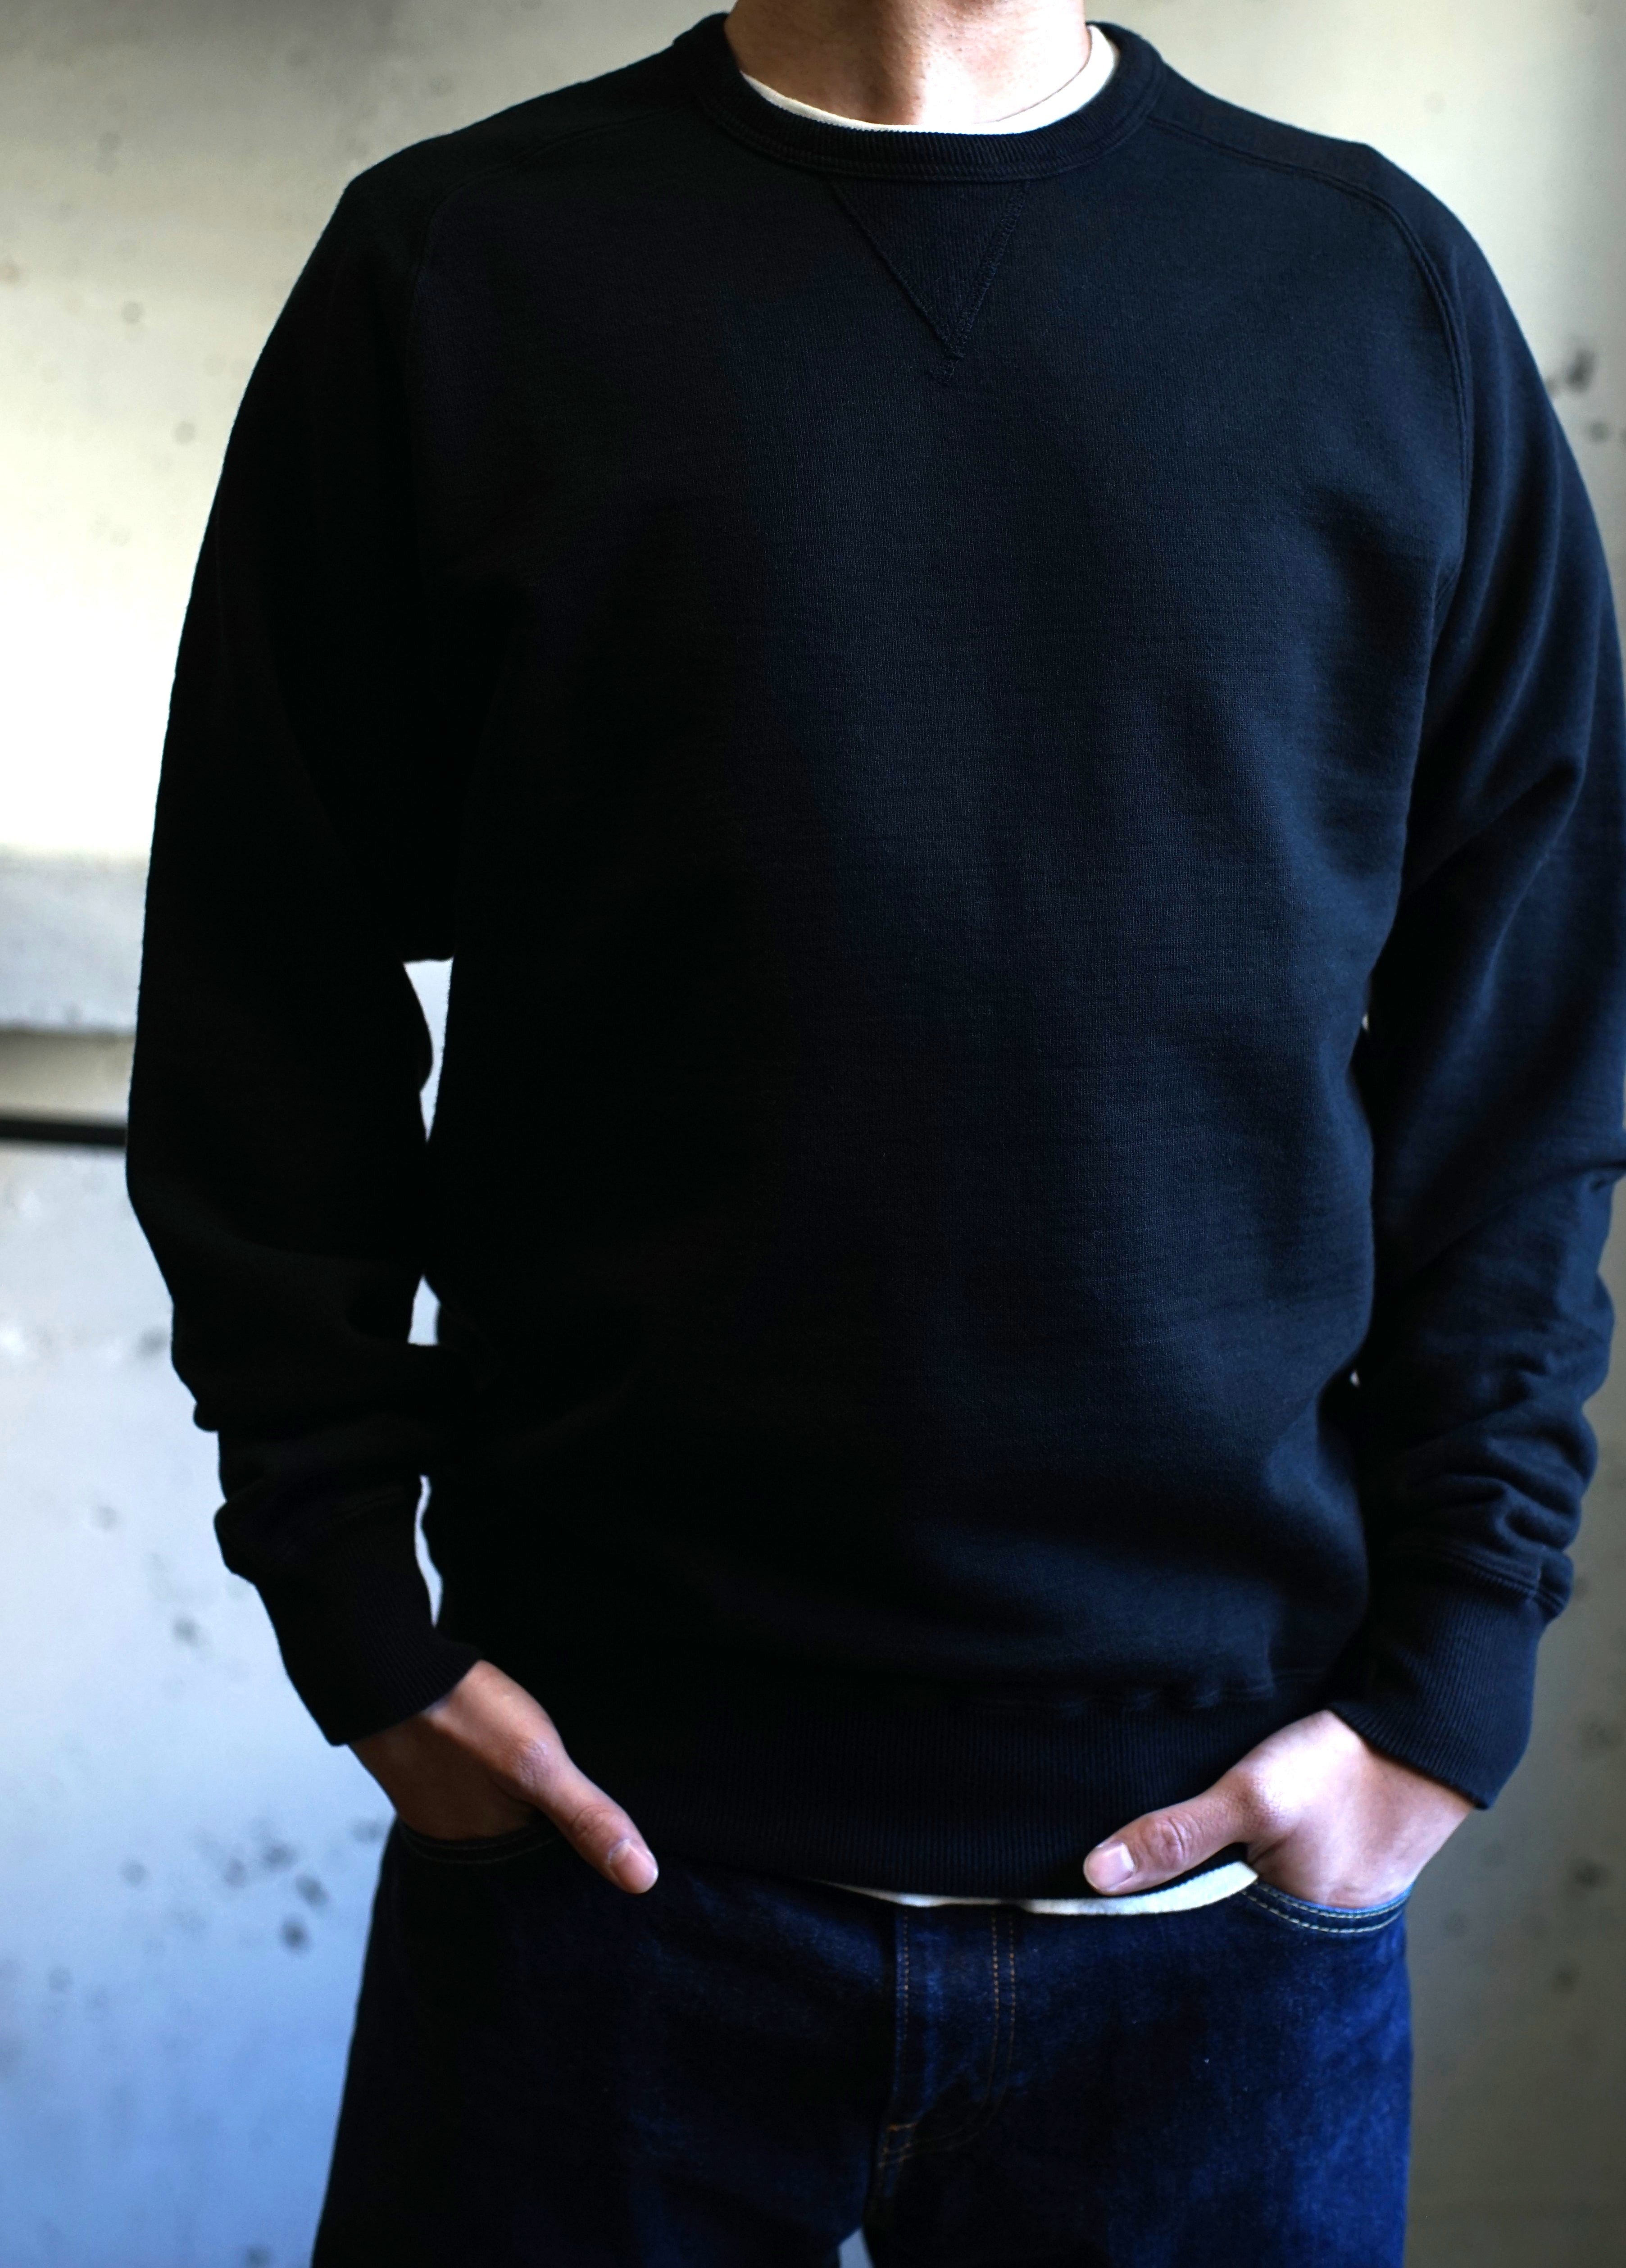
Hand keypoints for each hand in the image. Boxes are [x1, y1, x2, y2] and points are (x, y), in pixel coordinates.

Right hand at [352, 1659, 658, 1893]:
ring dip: (534, 1810)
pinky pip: (483, 1789)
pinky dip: (506, 1783)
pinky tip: (520, 1764)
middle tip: (610, 1823)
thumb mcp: (539, 1765)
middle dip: (563, 1840)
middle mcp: (465, 1838)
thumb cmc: (460, 1717)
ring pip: (506, 1818)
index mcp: (490, 1852)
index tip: (633, 1864)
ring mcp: (447, 1804)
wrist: (387, 1670)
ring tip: (571, 1794)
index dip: (589, 1869)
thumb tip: (643, 1879)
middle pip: (529, 1849)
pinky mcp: (438, 1771)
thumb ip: (588, 1818)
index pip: (553, 1878)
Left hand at [1083, 1709, 1471, 1905]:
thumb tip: (1095, 1876)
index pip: (1197, 1959)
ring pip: (1237, 1903)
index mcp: (1283, 1941)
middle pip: (1215, 1934)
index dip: (1150, 1939)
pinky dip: (1235, 1862)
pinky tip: (1212, 1842)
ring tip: (1153, 1865)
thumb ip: (1177, 1836)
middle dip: (1172, 1916)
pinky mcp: (1320, 1865)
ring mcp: (1314, 1898)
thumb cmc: (1345, 1772)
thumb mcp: (1252, 1798)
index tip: (1096, 1924)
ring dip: (1204, 1884)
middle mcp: (1301, 1934)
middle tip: (1115, 1893)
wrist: (1428, 1737)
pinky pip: (1261, 1877)